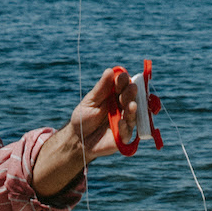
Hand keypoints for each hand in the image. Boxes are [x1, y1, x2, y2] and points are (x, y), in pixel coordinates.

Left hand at [31, 65, 139, 196]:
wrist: (78, 139)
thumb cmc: (83, 117)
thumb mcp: (90, 101)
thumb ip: (101, 88)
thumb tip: (110, 71)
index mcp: (115, 96)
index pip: (123, 86)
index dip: (124, 81)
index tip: (123, 77)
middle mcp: (123, 107)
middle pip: (131, 98)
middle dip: (131, 93)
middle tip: (132, 88)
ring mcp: (125, 121)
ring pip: (133, 114)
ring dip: (133, 109)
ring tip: (131, 105)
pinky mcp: (124, 136)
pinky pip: (127, 131)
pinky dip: (125, 127)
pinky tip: (121, 122)